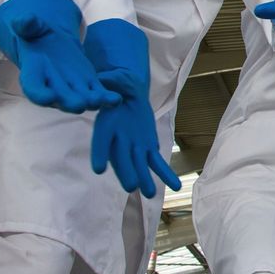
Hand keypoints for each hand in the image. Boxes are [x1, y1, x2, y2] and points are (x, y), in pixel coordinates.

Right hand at [0, 0, 118, 112]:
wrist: (48, 43)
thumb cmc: (35, 34)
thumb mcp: (29, 27)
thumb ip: (26, 25)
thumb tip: (26, 20)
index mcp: (34, 73)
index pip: (33, 87)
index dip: (39, 93)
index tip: (46, 97)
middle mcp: (52, 86)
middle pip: (60, 98)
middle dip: (70, 101)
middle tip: (79, 104)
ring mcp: (71, 89)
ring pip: (81, 99)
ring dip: (91, 101)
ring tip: (102, 100)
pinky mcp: (88, 86)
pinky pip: (97, 94)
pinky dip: (107, 98)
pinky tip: (116, 99)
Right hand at [84, 19, 181, 196]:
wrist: (128, 94)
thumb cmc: (118, 85)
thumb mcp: (114, 79)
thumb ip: (110, 82)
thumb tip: (105, 80)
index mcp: (106, 125)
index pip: (100, 142)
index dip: (99, 154)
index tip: (98, 168)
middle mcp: (118, 141)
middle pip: (120, 159)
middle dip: (125, 172)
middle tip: (130, 186)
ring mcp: (133, 148)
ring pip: (139, 166)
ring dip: (145, 179)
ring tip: (150, 194)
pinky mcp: (148, 149)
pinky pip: (157, 164)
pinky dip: (166, 174)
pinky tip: (176, 185)